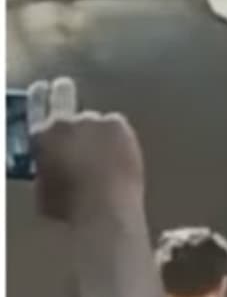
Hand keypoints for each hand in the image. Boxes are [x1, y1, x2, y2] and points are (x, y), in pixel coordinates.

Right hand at [29, 78, 144, 221]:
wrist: (104, 209)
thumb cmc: (70, 207)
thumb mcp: (43, 186)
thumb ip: (47, 165)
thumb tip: (55, 163)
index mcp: (40, 136)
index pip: (34, 104)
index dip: (39, 94)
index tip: (43, 87)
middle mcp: (63, 122)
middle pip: (63, 93)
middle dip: (63, 90)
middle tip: (68, 90)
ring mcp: (92, 120)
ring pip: (96, 120)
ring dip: (98, 132)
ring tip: (108, 157)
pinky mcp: (116, 124)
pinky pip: (116, 127)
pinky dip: (119, 139)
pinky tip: (121, 157)